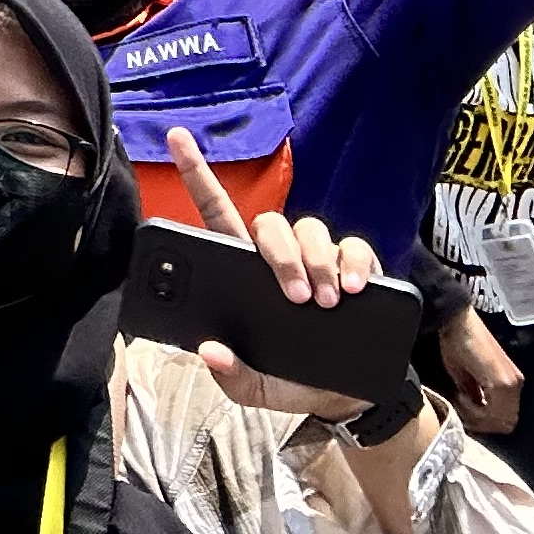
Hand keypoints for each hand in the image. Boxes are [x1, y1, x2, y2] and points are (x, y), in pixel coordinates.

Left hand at [165, 128, 398, 424]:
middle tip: (296, 297)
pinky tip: (353, 287)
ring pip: (311, 228)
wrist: (342, 397)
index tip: (177, 136)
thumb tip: (211, 350)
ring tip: (325, 300)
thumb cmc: (287, 380)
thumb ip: (230, 374)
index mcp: (240, 273)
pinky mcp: (355, 269)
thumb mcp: (253, 387)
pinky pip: (354, 246)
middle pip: (270, 222)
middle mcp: (278, 257)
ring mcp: (318, 259)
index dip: (196, 173)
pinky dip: (353, 263)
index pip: (215, 212)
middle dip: (282, 255)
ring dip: (317, 262)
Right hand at [438, 306, 524, 434]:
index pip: (505, 420)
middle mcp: (515, 385)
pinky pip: (493, 411)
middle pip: (505, 424)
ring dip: (477, 418)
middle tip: (463, 412)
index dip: (483, 424)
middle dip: (481, 424)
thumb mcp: (465, 376)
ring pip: (501, 421)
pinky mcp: (502, 381)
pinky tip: (462, 395)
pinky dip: (475, 410)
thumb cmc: (459, 342)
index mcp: (510, 383)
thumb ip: (474, 398)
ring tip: (461, 401)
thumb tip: (473, 417)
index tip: (465, 414)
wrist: (458, 322)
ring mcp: (511, 383)